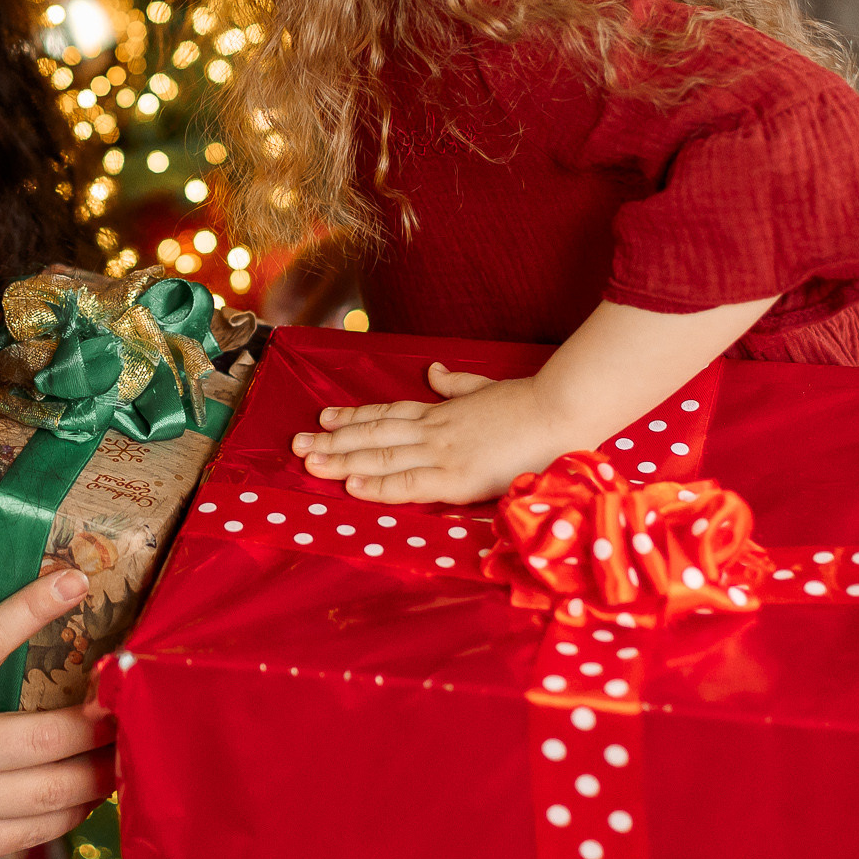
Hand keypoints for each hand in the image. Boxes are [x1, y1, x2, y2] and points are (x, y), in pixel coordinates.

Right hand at [0, 568, 116, 858]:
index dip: (33, 608)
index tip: (74, 578)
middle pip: (51, 735)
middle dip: (103, 717)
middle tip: (134, 693)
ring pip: (53, 792)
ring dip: (100, 770)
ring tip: (129, 750)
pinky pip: (30, 834)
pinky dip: (66, 815)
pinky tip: (84, 800)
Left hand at [291, 365, 583, 504]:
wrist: (561, 410)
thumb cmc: (532, 403)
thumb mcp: (485, 387)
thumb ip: (457, 385)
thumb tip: (434, 373)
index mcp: (443, 412)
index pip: (387, 414)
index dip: (353, 418)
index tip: (324, 418)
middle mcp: (434, 430)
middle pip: (374, 435)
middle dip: (333, 440)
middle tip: (297, 442)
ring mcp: (443, 452)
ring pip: (381, 456)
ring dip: (342, 460)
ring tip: (308, 460)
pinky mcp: (457, 477)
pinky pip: (408, 482)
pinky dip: (378, 484)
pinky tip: (351, 485)